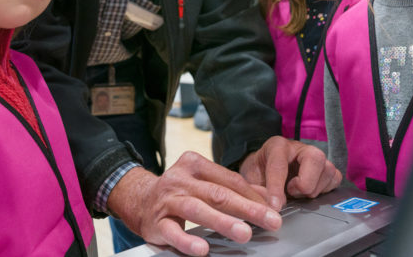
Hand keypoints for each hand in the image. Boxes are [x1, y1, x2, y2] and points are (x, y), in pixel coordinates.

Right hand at [107, 152, 282, 255]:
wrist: (139, 200)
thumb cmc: (179, 192)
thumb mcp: (204, 182)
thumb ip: (233, 187)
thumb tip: (267, 196)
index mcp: (195, 164)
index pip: (230, 180)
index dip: (253, 195)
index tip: (273, 209)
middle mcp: (180, 179)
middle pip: (218, 193)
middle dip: (247, 208)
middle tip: (270, 220)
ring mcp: (167, 200)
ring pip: (197, 209)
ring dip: (223, 222)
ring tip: (244, 233)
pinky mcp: (156, 222)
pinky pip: (173, 232)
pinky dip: (187, 241)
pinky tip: (202, 249)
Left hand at [239, 136, 341, 209]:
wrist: (264, 170)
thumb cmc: (258, 173)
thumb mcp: (251, 180)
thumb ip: (257, 190)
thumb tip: (272, 205)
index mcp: (277, 146)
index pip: (280, 164)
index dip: (276, 188)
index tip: (275, 206)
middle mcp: (299, 148)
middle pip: (315, 158)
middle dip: (304, 183)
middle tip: (291, 192)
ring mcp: (315, 157)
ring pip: (328, 170)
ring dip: (313, 189)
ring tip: (297, 194)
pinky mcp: (325, 168)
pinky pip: (336, 179)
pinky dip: (325, 190)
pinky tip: (309, 193)